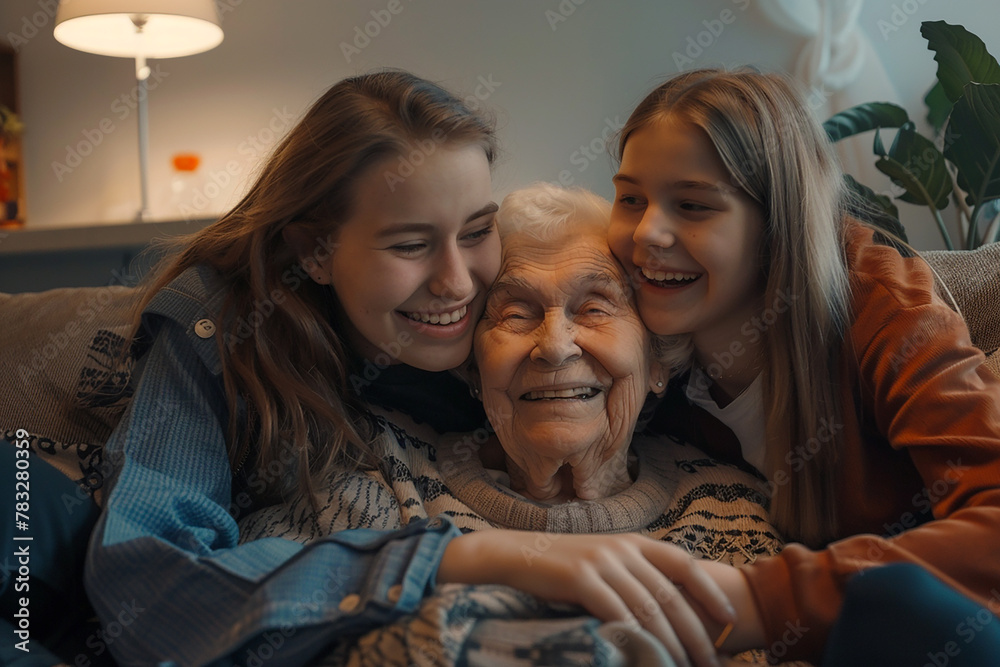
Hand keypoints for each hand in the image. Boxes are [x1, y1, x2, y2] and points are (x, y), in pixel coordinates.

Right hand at [439, 530, 735, 666]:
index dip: (709, 591)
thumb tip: (669, 610)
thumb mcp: (603, 560)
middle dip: (695, 633)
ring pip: (649, 609)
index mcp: (633, 541)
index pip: (683, 563)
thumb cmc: (561, 566)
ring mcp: (602, 561)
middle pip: (671, 594)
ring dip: (670, 644)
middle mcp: (622, 548)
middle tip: (710, 663)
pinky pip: (618, 614)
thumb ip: (633, 575)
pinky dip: (635, 640)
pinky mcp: (581, 578)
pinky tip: (645, 659)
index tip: (727, 619)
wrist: (515, 554)